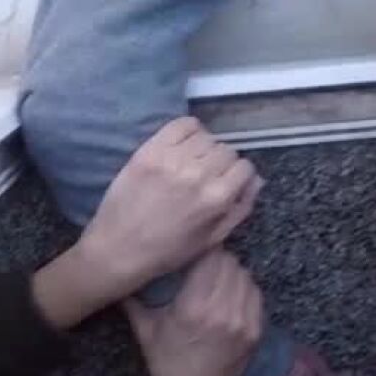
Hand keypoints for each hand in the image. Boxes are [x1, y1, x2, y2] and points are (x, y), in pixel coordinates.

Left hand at [78, 117, 261, 296]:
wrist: (119, 249)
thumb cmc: (168, 251)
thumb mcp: (212, 238)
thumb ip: (240, 208)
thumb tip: (257, 180)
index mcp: (217, 198)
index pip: (244, 167)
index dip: (237, 175)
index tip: (227, 182)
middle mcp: (198, 174)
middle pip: (226, 150)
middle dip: (221, 162)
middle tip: (205, 175)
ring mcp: (172, 160)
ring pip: (205, 136)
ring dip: (203, 147)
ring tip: (191, 161)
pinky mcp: (150, 151)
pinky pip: (181, 124)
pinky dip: (187, 130)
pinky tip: (181, 146)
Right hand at [125, 249, 263, 375]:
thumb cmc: (166, 361)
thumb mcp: (144, 329)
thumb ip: (133, 296)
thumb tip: (122, 265)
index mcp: (194, 307)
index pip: (209, 258)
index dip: (201, 251)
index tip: (191, 253)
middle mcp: (222, 310)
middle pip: (228, 262)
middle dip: (215, 259)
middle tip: (202, 265)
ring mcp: (243, 321)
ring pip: (244, 274)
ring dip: (230, 272)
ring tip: (215, 279)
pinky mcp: (257, 329)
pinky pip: (254, 292)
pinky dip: (242, 288)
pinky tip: (228, 294)